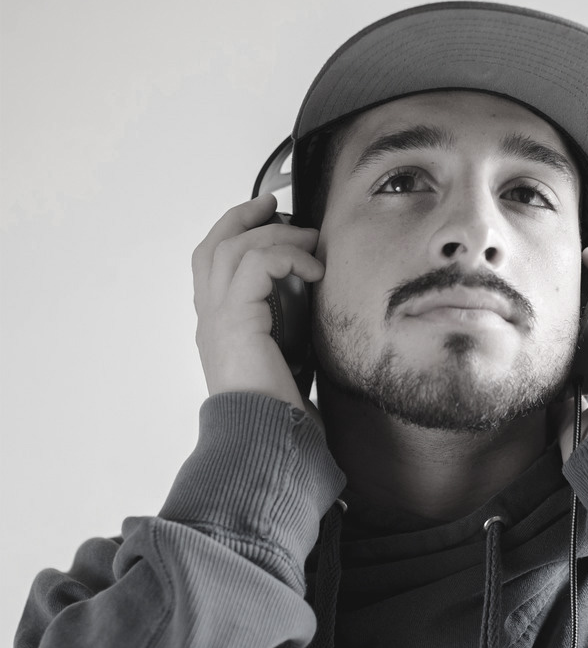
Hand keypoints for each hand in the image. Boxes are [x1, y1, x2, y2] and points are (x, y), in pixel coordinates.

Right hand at [191, 193, 324, 411]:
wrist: (267, 441)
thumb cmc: (278, 413)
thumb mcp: (285, 360)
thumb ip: (289, 330)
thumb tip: (317, 307)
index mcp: (219, 329)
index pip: (213, 267)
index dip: (234, 235)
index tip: (266, 217)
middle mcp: (211, 320)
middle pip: (212, 248)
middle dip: (242, 219)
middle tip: (274, 205)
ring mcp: (217, 319)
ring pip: (230, 249)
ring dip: (273, 235)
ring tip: (308, 238)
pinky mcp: (235, 320)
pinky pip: (255, 265)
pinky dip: (286, 257)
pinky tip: (313, 269)